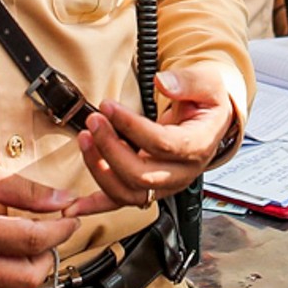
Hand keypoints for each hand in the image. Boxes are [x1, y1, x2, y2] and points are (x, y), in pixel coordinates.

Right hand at [0, 157, 77, 287]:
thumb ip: (23, 188)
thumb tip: (60, 199)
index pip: (31, 240)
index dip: (60, 230)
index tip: (71, 219)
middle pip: (28, 275)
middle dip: (49, 254)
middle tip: (52, 232)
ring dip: (32, 267)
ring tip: (29, 241)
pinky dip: (12, 276)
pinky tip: (7, 254)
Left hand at [66, 64, 235, 216]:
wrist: (211, 121)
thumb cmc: (208, 103)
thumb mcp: (208, 82)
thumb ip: (187, 81)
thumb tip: (163, 82)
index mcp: (197, 146)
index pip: (161, 144)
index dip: (131, 126)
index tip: (109, 107)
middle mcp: (182, 173)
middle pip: (141, 174)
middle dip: (110, 147)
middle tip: (94, 121)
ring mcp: (165, 185)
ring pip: (128, 192)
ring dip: (100, 169)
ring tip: (85, 140)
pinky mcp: (149, 189)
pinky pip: (121, 202)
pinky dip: (96, 205)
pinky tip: (75, 206)